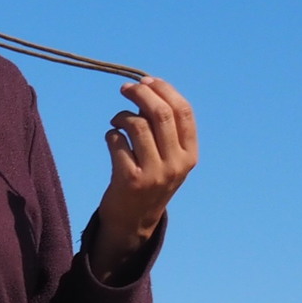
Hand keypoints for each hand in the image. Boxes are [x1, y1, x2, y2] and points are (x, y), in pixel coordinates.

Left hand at [86, 78, 197, 275]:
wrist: (134, 222)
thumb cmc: (149, 180)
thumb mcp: (169, 158)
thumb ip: (166, 129)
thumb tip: (147, 87)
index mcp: (190, 154)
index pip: (184, 112)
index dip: (165, 90)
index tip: (147, 80)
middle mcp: (176, 164)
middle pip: (161, 113)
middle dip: (141, 93)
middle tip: (125, 88)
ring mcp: (154, 173)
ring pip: (137, 125)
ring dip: (122, 116)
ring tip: (117, 121)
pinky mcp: (129, 180)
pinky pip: (117, 142)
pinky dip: (111, 134)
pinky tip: (112, 139)